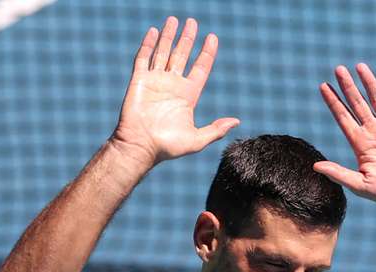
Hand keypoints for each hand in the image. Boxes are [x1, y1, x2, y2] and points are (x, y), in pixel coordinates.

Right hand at [110, 17, 239, 164]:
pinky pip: (144, 58)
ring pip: (164, 52)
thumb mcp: (197, 140)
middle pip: (182, 55)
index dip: (206, 53)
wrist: (140, 147)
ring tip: (175, 20)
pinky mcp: (140, 81)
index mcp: (187, 96)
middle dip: (188, 38)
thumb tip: (236, 121)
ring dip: (169, 36)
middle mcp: (172, 85)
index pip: (200, 68)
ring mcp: (155, 81)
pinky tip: (154, 31)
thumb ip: (216, 130)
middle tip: (193, 22)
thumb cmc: (168, 147)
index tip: (212, 38)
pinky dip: (149, 44)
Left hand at [313, 64, 375, 209]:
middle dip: (348, 87)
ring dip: (368, 83)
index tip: (323, 86)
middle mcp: (374, 131)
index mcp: (360, 143)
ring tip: (359, 66)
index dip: (333, 102)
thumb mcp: (361, 185)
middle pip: (357, 104)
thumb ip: (339, 174)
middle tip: (338, 69)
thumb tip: (315, 166)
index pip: (343, 117)